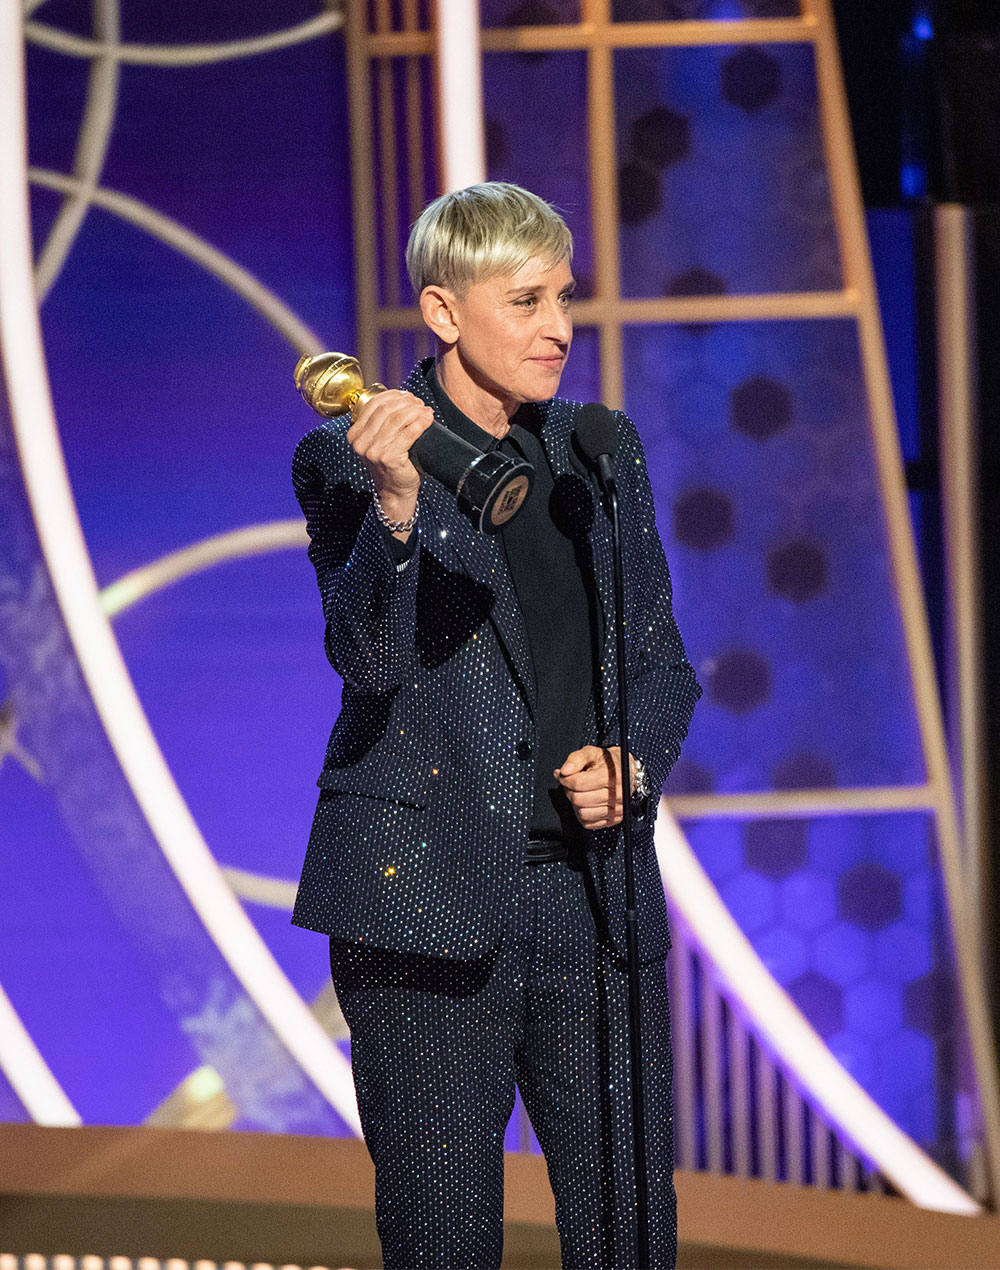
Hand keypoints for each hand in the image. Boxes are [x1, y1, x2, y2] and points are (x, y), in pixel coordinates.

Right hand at [347, 390, 433, 523]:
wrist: (395, 491)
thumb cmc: (392, 464)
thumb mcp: (380, 441)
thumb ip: (383, 423)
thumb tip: (404, 397)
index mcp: (355, 434)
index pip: (373, 405)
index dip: (393, 396)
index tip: (408, 396)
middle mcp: (361, 442)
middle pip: (386, 410)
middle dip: (406, 402)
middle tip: (419, 404)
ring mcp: (373, 450)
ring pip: (397, 419)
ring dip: (415, 411)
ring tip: (425, 411)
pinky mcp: (388, 458)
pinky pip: (408, 434)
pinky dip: (420, 423)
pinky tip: (428, 419)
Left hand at [555, 745, 637, 830]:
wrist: (628, 773)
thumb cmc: (609, 762)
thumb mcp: (592, 752)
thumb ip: (576, 759)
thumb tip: (564, 771)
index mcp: (613, 776)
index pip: (579, 783)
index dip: (565, 779)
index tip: (562, 775)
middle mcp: (618, 795)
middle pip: (579, 799)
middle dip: (569, 791)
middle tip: (570, 783)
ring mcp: (617, 810)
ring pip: (583, 813)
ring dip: (575, 804)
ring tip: (579, 793)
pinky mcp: (613, 820)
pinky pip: (588, 823)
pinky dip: (582, 814)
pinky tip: (585, 802)